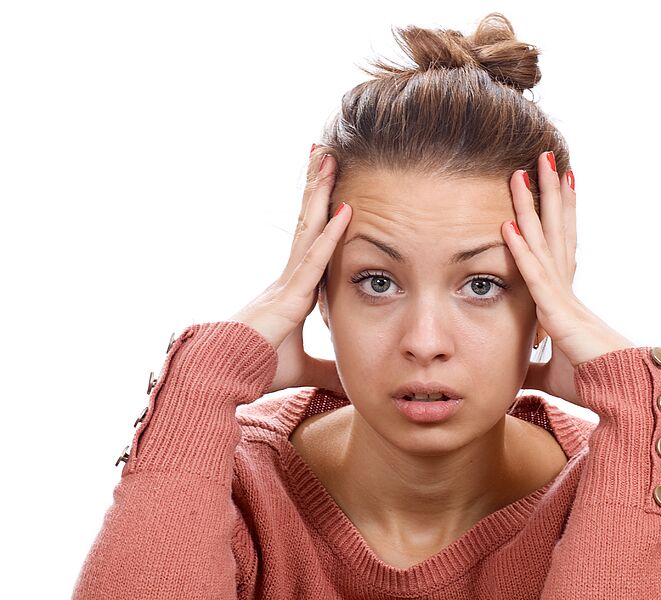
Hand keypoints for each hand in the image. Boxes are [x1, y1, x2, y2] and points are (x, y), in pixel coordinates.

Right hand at [229, 149, 350, 394]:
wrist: (222, 378)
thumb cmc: (254, 369)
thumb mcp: (301, 367)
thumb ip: (325, 369)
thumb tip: (350, 378)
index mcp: (292, 289)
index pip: (311, 242)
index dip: (320, 213)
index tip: (328, 187)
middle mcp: (288, 277)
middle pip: (306, 223)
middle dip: (315, 188)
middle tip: (325, 154)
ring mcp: (287, 282)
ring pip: (308, 229)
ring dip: (319, 194)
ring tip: (328, 159)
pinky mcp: (289, 297)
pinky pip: (314, 260)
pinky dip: (330, 235)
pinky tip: (345, 212)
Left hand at [502, 151, 633, 406]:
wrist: (620, 397)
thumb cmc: (594, 383)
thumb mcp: (552, 371)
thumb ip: (534, 365)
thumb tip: (517, 370)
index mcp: (565, 298)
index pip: (557, 246)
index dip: (555, 215)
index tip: (551, 185)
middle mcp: (566, 288)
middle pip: (556, 229)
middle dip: (549, 193)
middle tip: (542, 157)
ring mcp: (563, 297)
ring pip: (546, 241)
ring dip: (535, 204)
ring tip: (527, 169)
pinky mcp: (558, 314)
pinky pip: (536, 276)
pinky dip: (522, 251)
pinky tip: (510, 225)